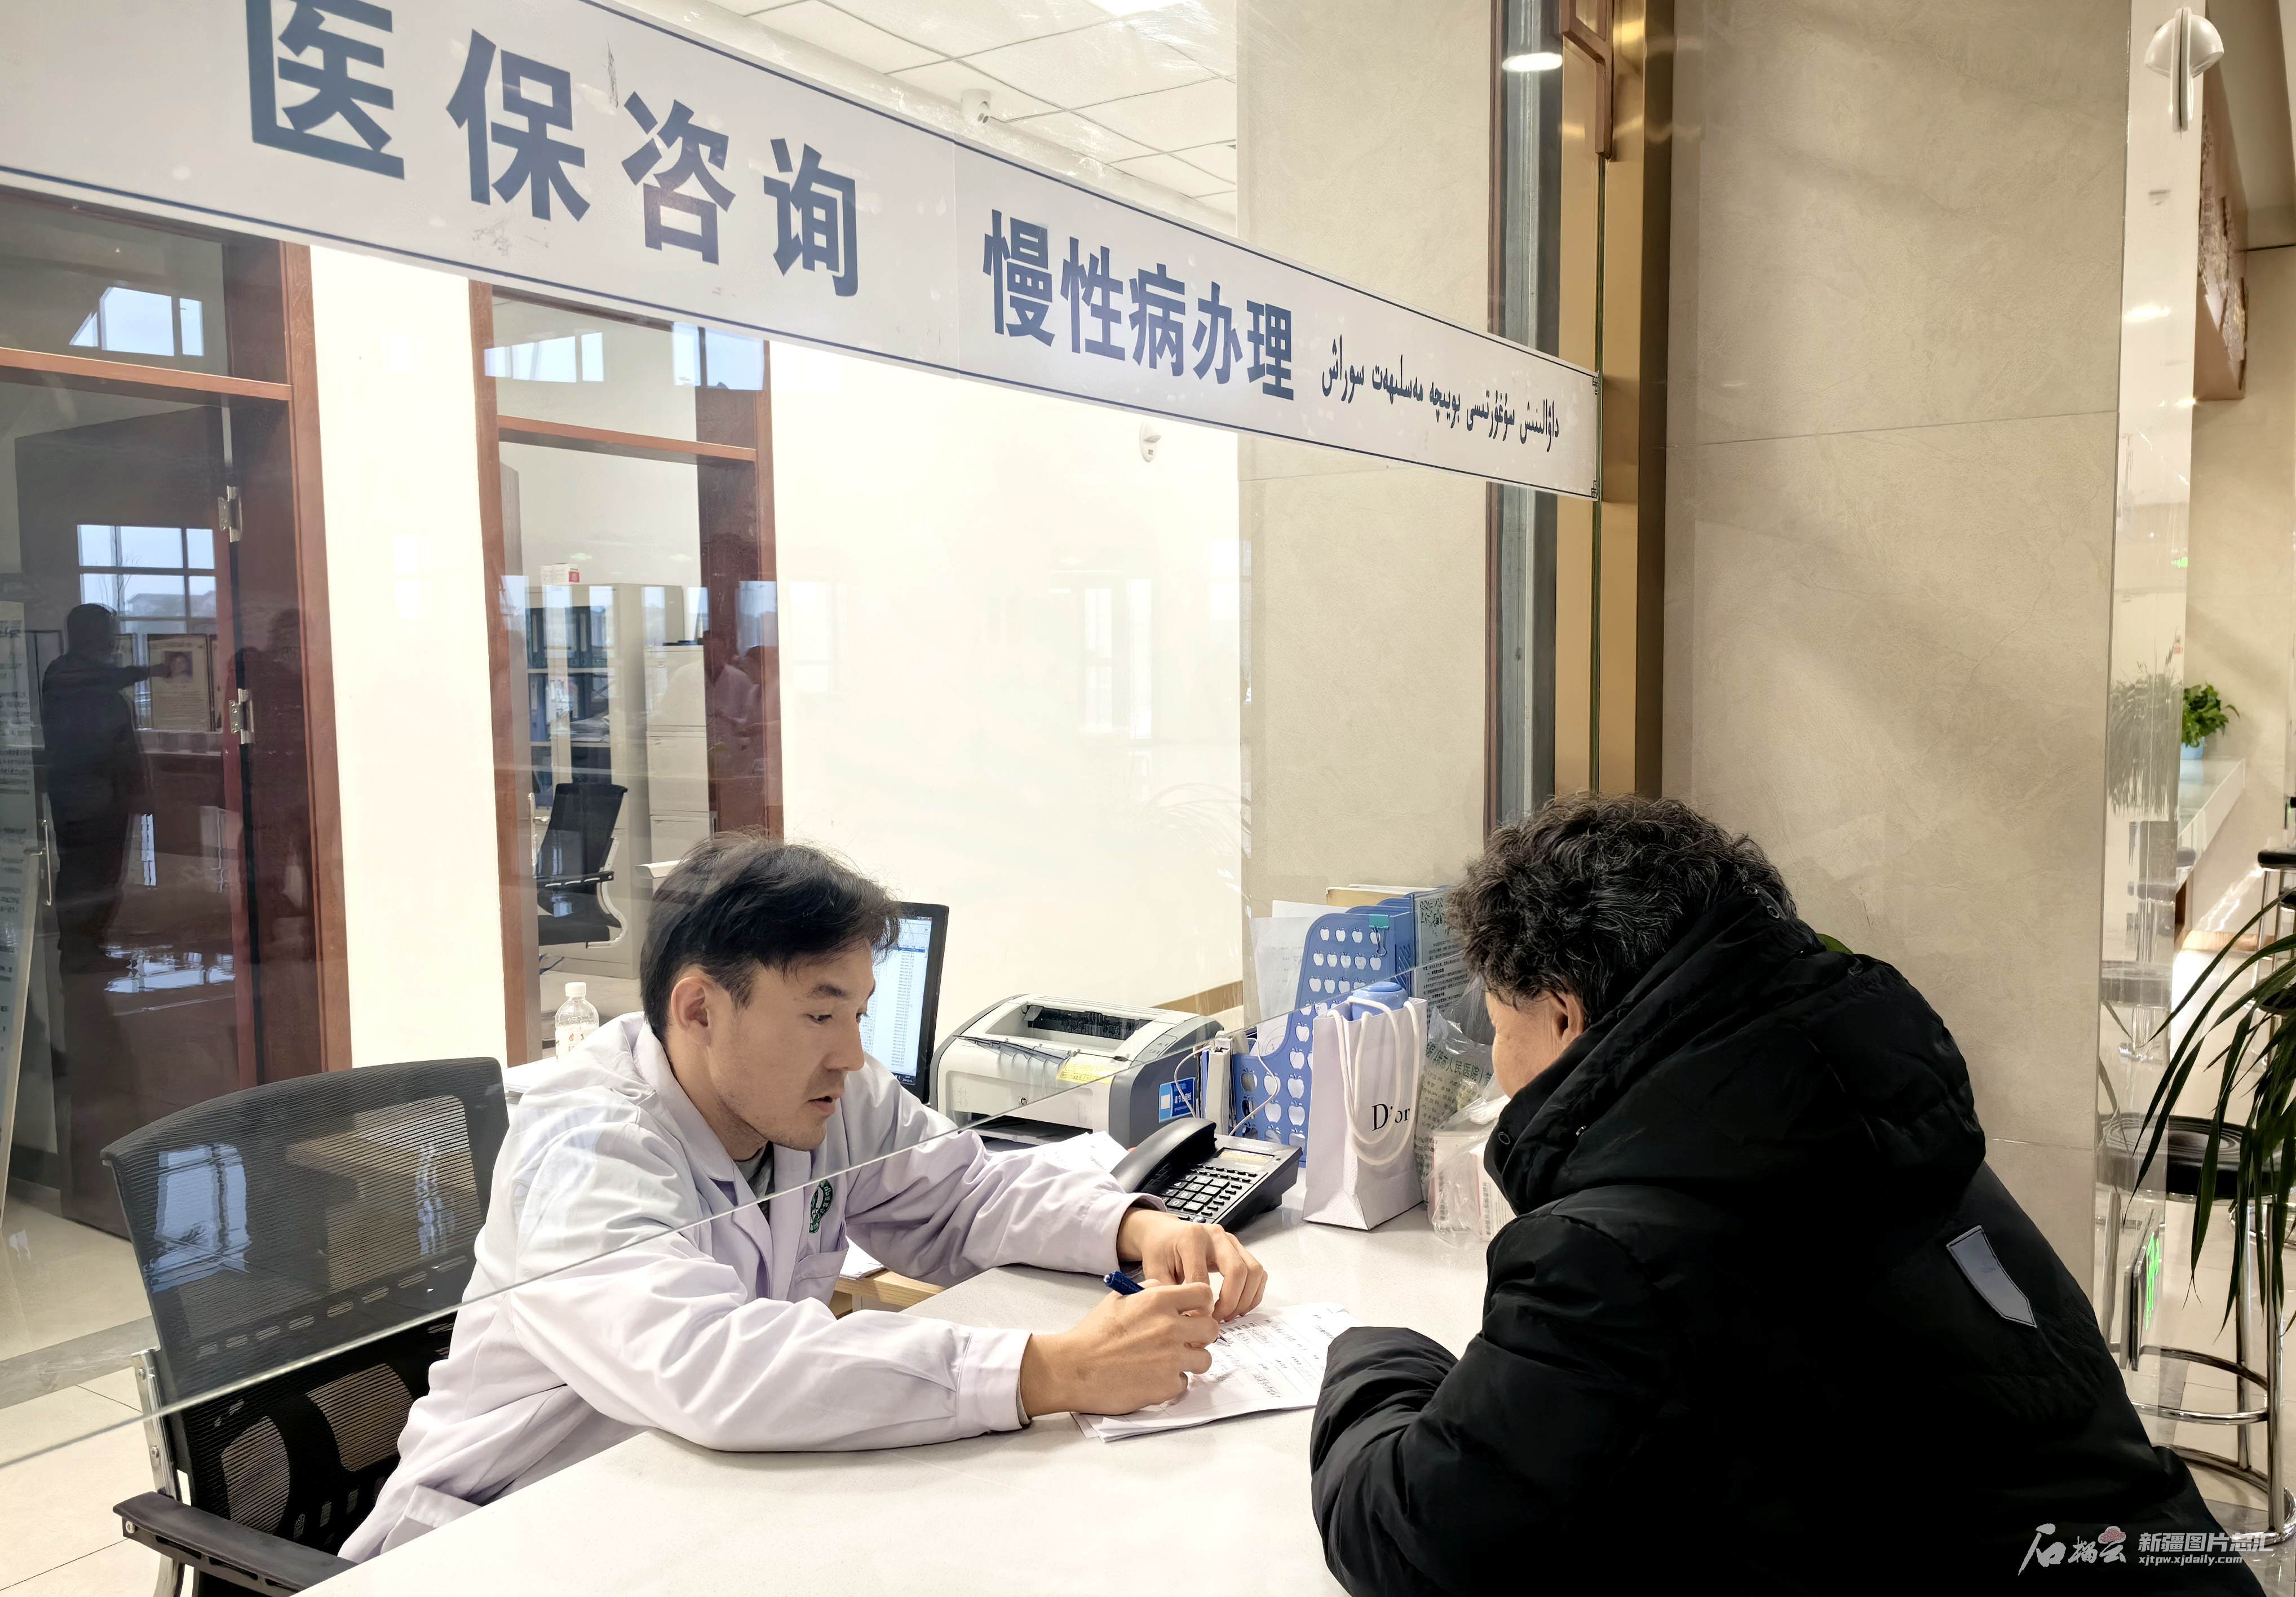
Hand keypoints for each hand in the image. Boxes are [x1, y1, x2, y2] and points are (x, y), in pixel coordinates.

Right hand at [1019, 1282, 1217, 1415]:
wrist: (1074, 1368)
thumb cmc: (1093, 1334)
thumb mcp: (1119, 1299)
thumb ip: (1149, 1291)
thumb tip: (1169, 1290)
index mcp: (1158, 1301)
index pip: (1204, 1294)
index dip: (1202, 1305)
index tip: (1195, 1313)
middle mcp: (1170, 1327)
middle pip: (1211, 1329)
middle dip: (1200, 1335)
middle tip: (1186, 1341)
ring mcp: (1171, 1358)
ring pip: (1204, 1359)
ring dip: (1191, 1361)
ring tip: (1170, 1361)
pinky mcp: (1167, 1385)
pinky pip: (1184, 1382)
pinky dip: (1172, 1381)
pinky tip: (1153, 1377)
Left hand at [1117, 1208, 1267, 1320]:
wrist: (1165, 1233)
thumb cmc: (1160, 1251)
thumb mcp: (1155, 1271)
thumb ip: (1170, 1294)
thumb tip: (1190, 1320)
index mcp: (1192, 1238)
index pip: (1204, 1278)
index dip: (1203, 1305)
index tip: (1197, 1322)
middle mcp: (1216, 1235)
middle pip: (1238, 1271)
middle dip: (1230, 1302)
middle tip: (1218, 1321)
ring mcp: (1231, 1240)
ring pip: (1254, 1271)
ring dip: (1245, 1299)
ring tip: (1229, 1315)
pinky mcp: (1239, 1248)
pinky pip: (1258, 1272)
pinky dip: (1253, 1293)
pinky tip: (1238, 1306)